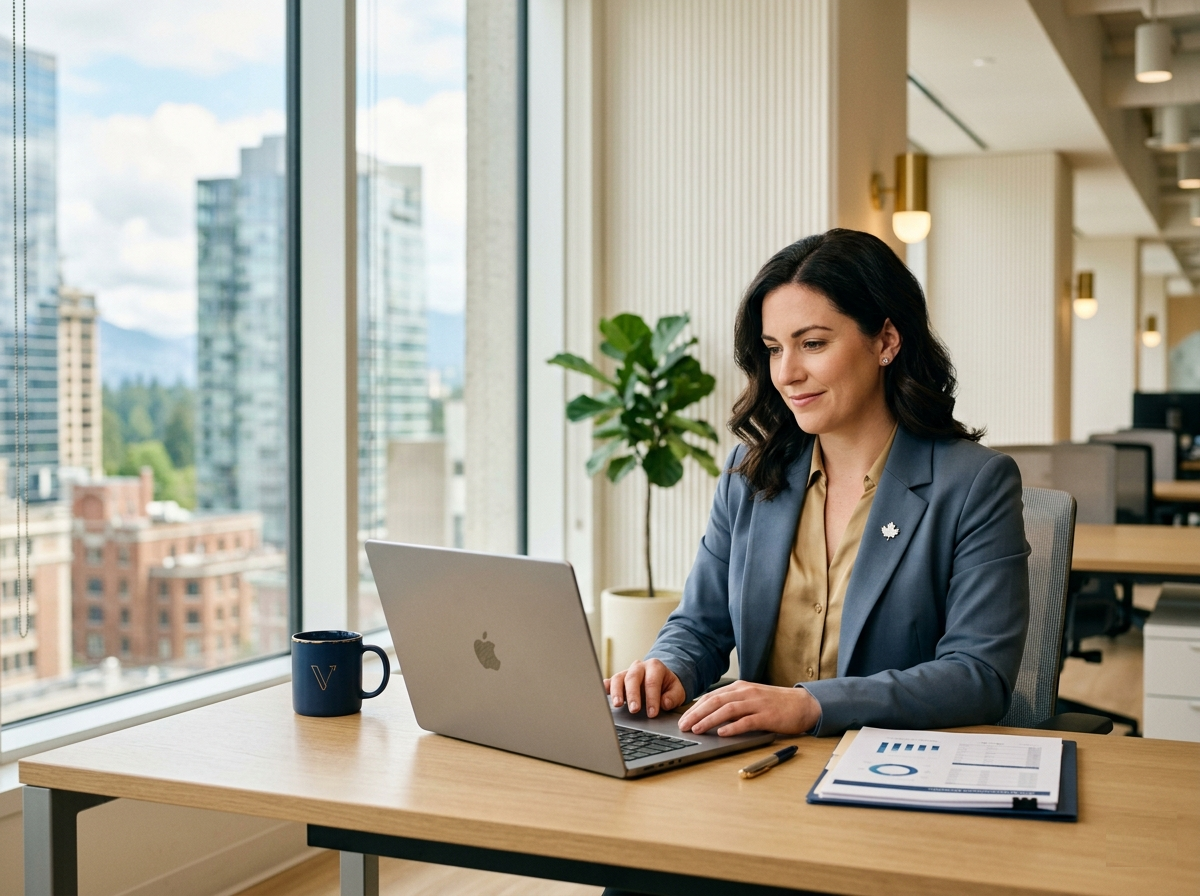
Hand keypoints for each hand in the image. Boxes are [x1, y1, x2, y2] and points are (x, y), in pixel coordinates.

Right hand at [605, 659, 686, 718]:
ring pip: (619, 678)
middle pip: (633, 678)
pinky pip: (610, 681)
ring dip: (617, 692)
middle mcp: (639, 667)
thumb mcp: (677, 690)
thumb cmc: (667, 686)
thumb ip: (673, 696)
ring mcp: (627, 672)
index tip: (652, 713)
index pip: (652, 682)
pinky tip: (601, 692)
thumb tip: (665, 703)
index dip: (652, 698)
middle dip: (633, 695)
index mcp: (655, 667)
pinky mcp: (618, 680)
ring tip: (617, 704)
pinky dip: (605, 686)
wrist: (660, 679)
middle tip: (634, 710)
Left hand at [677, 681, 820, 736]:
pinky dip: (733, 727)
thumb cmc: (776, 704)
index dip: (695, 707)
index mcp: (740, 688)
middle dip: (696, 713)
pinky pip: (747, 721)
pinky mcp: (767, 716)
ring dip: (710, 720)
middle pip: (715, 701)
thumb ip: (733, 703)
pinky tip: (722, 733)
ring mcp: (756, 703)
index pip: (711, 696)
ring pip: (728, 709)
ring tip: (697, 729)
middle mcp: (746, 693)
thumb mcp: (751, 698)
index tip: (683, 718)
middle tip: (683, 725)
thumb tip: (710, 715)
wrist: (803, 704)